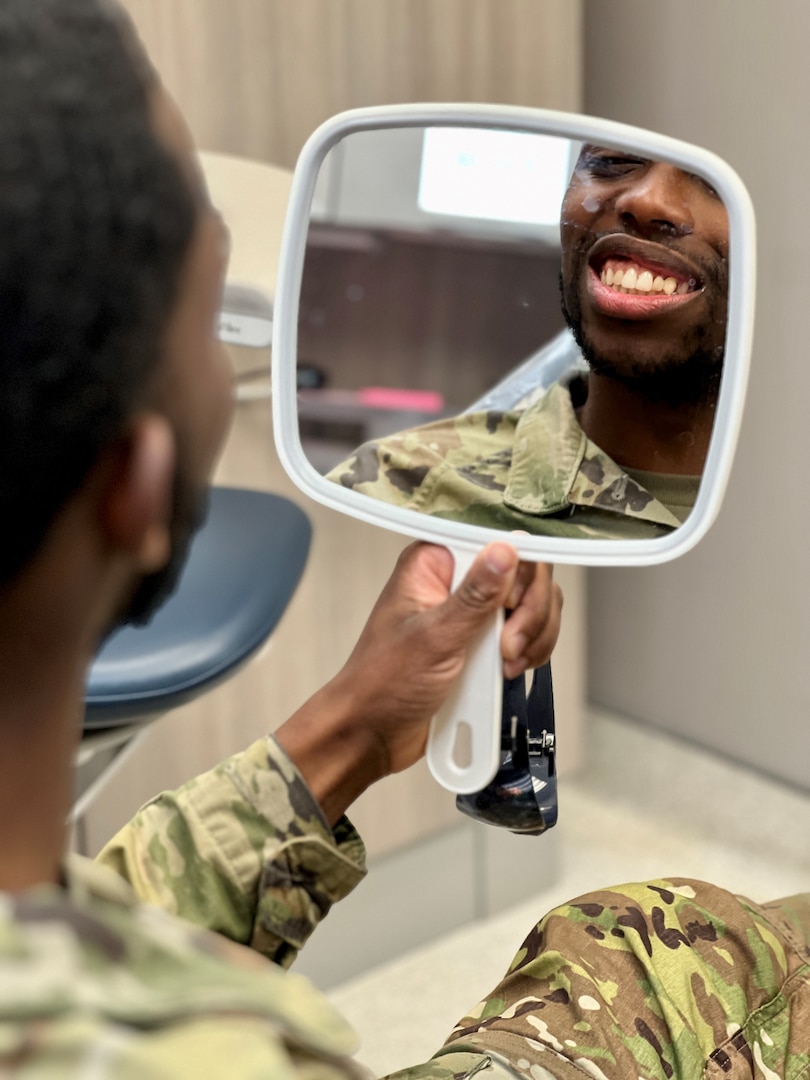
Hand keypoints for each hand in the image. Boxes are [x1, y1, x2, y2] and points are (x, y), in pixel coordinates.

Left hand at [275, 541, 561, 823]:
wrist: (374, 733)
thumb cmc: (384, 683)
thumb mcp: (434, 637)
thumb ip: (475, 596)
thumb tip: (507, 549)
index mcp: (434, 563)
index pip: (498, 543)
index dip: (517, 573)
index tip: (512, 607)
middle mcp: (455, 581)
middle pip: (524, 573)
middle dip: (529, 613)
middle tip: (508, 647)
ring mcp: (473, 612)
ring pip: (531, 604)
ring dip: (533, 636)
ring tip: (508, 664)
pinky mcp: (485, 641)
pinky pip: (526, 633)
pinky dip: (529, 651)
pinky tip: (511, 670)